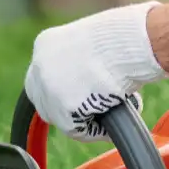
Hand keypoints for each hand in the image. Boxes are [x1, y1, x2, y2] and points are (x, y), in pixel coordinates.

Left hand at [25, 3, 168, 139]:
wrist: (128, 44)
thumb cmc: (123, 38)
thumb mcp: (90, 42)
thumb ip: (80, 60)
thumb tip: (89, 82)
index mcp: (46, 44)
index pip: (43, 76)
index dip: (61, 89)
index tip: (79, 96)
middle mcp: (40, 66)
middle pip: (43, 99)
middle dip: (66, 109)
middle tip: (94, 111)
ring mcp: (48, 88)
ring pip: (61, 117)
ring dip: (84, 119)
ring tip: (112, 111)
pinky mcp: (62, 108)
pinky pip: (78, 129)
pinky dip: (95, 130)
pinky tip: (113, 118)